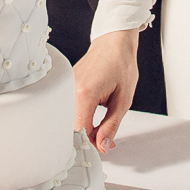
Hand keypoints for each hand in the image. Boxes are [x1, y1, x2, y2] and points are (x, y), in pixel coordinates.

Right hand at [73, 29, 139, 151]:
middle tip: (107, 140)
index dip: (93, 143)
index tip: (106, 146)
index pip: (81, 130)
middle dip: (90, 138)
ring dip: (86, 128)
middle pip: (73, 127)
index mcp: (84, 94)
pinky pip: (70, 109)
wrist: (113, 42)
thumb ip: (111, 125)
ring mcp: (66, 88)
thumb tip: (104, 146)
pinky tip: (94, 118)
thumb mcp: (123, 100)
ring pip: (70, 120)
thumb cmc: (121, 66)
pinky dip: (82, 117)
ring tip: (103, 128)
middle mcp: (70, 91)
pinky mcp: (66, 86)